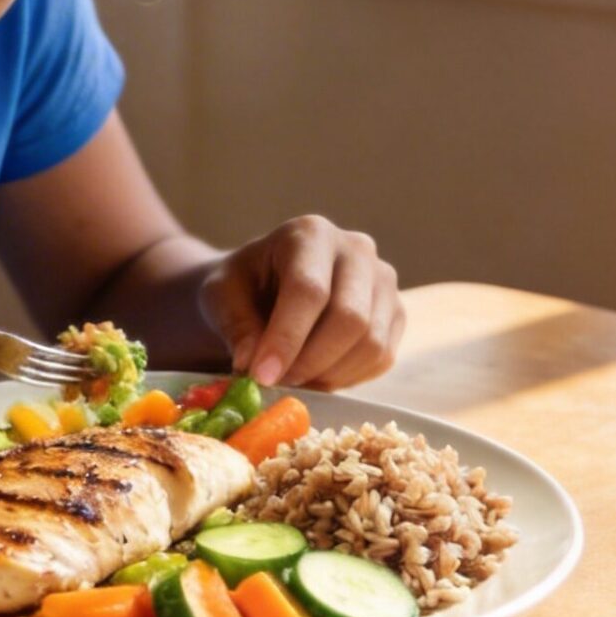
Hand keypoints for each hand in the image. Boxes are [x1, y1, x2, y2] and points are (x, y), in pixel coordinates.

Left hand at [196, 215, 402, 390]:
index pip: (308, 289)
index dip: (286, 337)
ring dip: (328, 374)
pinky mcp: (395, 314)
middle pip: (350, 318)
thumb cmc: (243, 286)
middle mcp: (357, 250)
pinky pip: (382, 358)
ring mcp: (383, 281)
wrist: (268, 287)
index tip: (261, 376)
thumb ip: (234, 325)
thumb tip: (252, 362)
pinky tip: (315, 375)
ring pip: (371, 343)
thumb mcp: (221, 296)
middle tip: (276, 383)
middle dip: (310, 361)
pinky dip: (347, 378)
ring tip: (291, 378)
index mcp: (310, 233)